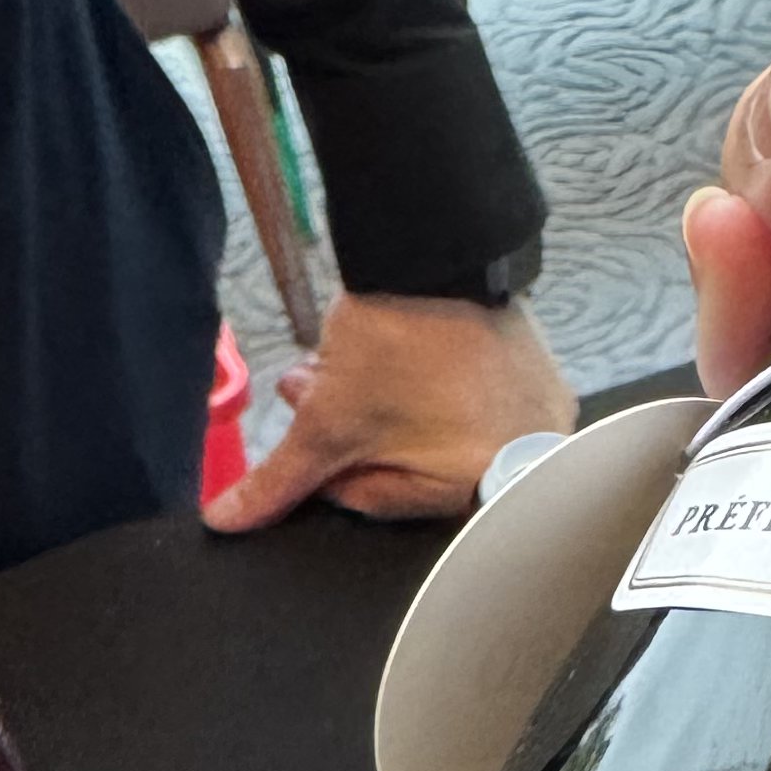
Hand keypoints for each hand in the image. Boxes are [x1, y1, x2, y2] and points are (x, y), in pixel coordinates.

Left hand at [202, 291, 577, 530]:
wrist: (444, 250)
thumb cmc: (399, 345)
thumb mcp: (328, 420)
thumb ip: (282, 478)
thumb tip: (233, 520)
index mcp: (473, 488)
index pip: (382, 499)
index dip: (329, 469)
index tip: (305, 434)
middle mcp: (518, 460)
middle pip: (410, 464)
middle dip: (351, 433)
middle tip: (315, 394)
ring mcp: (536, 413)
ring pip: (438, 429)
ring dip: (382, 407)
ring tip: (343, 368)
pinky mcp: (537, 371)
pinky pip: (472, 396)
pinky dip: (432, 385)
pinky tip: (401, 354)